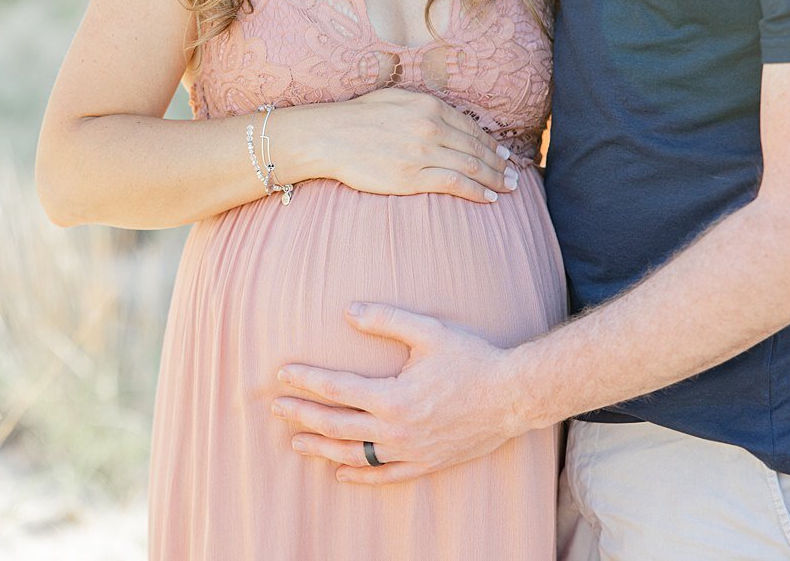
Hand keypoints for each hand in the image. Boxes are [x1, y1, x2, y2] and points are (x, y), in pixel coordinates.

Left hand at [271, 303, 527, 484]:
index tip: (282, 374)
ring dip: (321, 449)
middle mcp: (396, 430)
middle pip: (336, 425)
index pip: (336, 389)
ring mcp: (410, 451)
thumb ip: (386, 320)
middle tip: (276, 407)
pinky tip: (340, 474)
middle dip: (302, 415)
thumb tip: (348, 311)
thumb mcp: (429, 331)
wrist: (513, 396)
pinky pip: (385, 476)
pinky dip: (360, 476)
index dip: (306, 380)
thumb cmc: (471, 359)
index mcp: (393, 397)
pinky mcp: (426, 463)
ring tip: (296, 442)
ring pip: (354, 455)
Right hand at [321, 88, 519, 202]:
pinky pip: (454, 184)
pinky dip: (476, 191)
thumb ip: (422, 107)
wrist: (329, 135)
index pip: (470, 128)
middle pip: (476, 148)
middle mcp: (430, 128)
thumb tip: (442, 116)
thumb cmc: (356, 117)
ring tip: (508, 188)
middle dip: (499, 164)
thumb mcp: (394, 98)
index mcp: (428, 107)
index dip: (491, 143)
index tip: (502, 154)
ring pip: (470, 167)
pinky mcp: (411, 177)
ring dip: (494, 179)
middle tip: (514, 175)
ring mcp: (422, 153)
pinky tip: (488, 199)